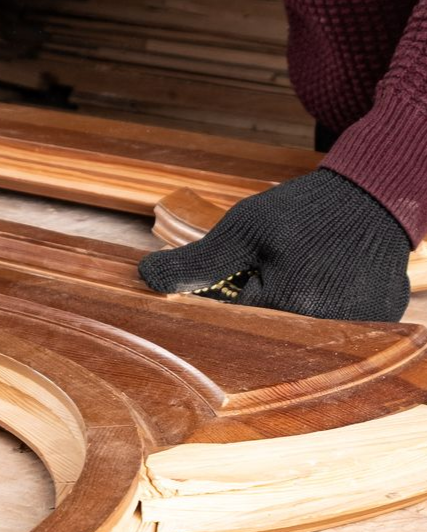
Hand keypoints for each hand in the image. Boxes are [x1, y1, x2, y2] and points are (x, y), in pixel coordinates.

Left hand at [138, 168, 411, 320]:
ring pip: (303, 338)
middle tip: (270, 276)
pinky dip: (324, 312)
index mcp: (290, 303)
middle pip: (268, 339)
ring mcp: (364, 328)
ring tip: (304, 275)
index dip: (218, 310)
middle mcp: (330, 327)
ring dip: (291, 313)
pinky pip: (340, 332)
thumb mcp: (245, 227)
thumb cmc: (306, 210)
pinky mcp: (383, 322)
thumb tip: (147, 277)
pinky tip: (328, 283)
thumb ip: (198, 261)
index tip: (216, 293)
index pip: (232, 328)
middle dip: (258, 312)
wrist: (378, 192)